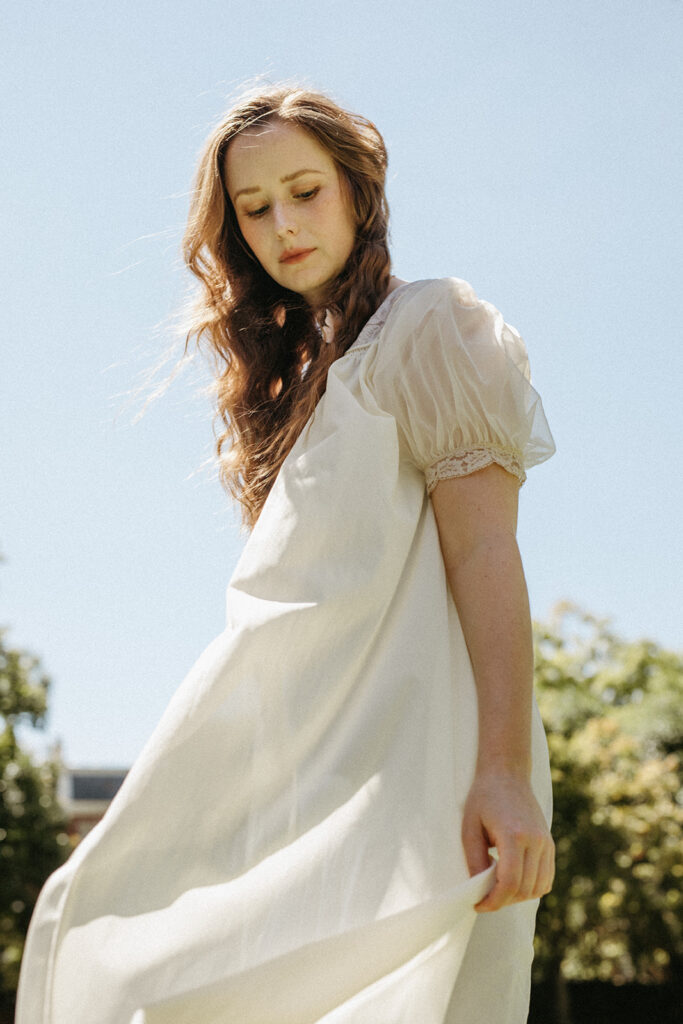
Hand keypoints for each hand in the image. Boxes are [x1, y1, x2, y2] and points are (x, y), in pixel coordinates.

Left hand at [461, 770, 554, 911]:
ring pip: (538, 887)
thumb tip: (480, 890)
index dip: (493, 901)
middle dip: (503, 901)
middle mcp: (536, 841)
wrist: (507, 774)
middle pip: (524, 889)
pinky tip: (514, 881)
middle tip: (484, 898)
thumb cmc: (483, 797)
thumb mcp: (470, 828)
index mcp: (514, 835)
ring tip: (498, 888)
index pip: (509, 883)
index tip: (478, 904)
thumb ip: (475, 860)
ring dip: (518, 896)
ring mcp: (546, 843)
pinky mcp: (550, 844)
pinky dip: (532, 888)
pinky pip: (546, 878)